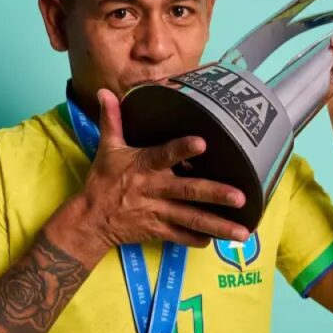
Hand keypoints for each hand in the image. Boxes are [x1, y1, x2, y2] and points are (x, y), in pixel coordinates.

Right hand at [78, 89, 250, 249]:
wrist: (89, 219)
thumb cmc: (102, 181)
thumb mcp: (107, 149)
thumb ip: (112, 120)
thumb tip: (105, 91)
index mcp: (143, 166)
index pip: (164, 155)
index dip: (182, 149)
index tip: (203, 143)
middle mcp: (153, 189)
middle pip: (188, 191)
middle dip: (215, 194)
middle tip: (240, 197)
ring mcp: (157, 212)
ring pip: (191, 219)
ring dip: (217, 225)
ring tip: (243, 232)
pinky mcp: (156, 231)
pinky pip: (180, 237)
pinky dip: (198, 239)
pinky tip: (218, 241)